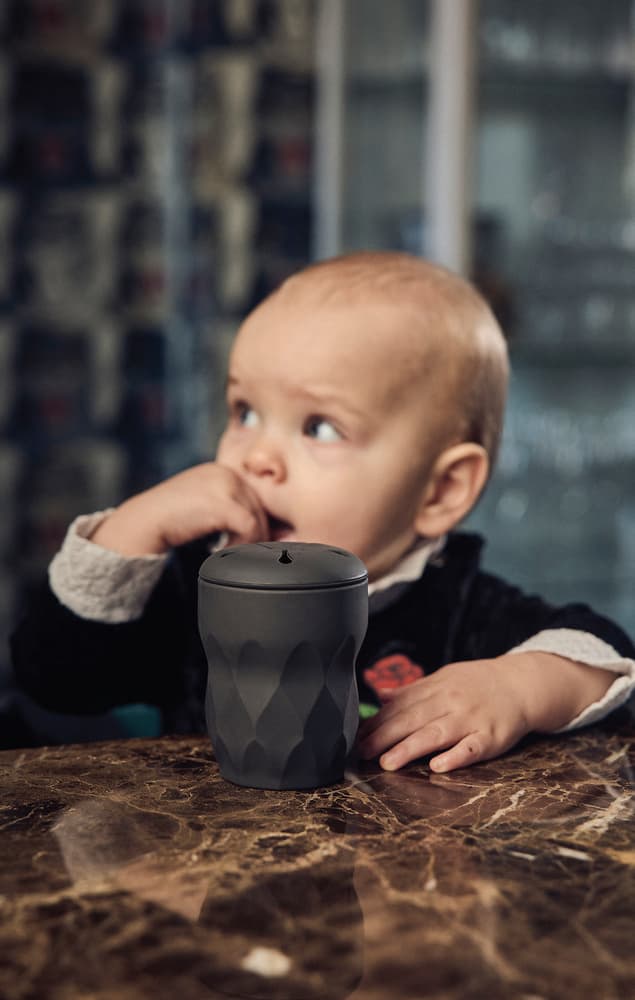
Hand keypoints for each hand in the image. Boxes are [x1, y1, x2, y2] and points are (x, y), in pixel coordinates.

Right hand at [91, 462, 268, 555]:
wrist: (143, 521)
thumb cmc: (168, 518)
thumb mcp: (200, 502)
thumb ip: (224, 506)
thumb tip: (253, 528)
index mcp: (221, 470)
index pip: (252, 497)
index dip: (255, 522)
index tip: (248, 543)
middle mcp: (226, 472)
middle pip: (258, 507)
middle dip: (256, 533)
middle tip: (245, 553)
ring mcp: (225, 485)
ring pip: (257, 518)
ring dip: (249, 541)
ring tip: (232, 554)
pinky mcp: (223, 503)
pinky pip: (250, 528)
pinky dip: (243, 544)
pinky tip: (224, 552)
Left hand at [356, 653, 613, 773]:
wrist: (522, 683)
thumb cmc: (478, 684)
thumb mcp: (444, 679)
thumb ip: (413, 691)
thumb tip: (379, 696)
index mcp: (436, 688)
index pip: (401, 705)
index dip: (376, 721)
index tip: (354, 736)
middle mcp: (450, 702)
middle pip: (413, 719)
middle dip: (385, 736)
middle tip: (362, 752)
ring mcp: (471, 720)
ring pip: (437, 734)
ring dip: (410, 748)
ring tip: (387, 762)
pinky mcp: (491, 738)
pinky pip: (472, 749)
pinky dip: (455, 757)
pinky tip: (437, 767)